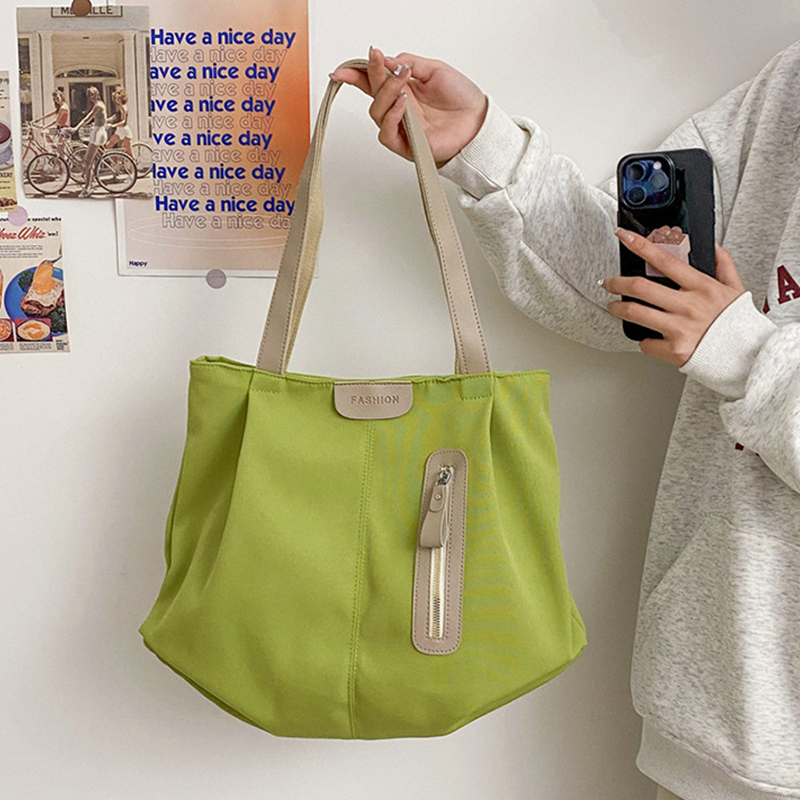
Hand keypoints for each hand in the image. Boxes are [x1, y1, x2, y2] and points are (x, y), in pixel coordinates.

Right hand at [329, 46, 487, 166]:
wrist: (478, 122)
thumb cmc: (462, 99)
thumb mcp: (435, 69)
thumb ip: (409, 63)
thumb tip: (387, 60)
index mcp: (404, 90)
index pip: (373, 82)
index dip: (356, 75)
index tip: (343, 68)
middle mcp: (400, 109)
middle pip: (372, 94)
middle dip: (372, 75)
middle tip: (379, 60)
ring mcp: (402, 127)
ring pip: (377, 113)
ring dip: (385, 94)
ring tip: (402, 84)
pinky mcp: (407, 145)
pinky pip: (387, 134)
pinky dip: (392, 117)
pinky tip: (403, 105)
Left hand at [601, 228, 745, 366]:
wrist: (745, 357)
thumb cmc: (738, 324)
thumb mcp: (736, 289)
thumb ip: (724, 265)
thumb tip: (712, 246)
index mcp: (702, 287)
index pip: (666, 260)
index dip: (641, 246)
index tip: (624, 236)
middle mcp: (688, 306)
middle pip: (640, 287)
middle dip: (616, 283)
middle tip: (608, 283)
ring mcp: (679, 328)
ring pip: (634, 313)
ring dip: (617, 309)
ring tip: (614, 307)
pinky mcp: (673, 350)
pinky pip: (645, 343)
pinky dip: (643, 340)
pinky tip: (647, 337)